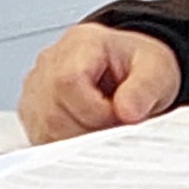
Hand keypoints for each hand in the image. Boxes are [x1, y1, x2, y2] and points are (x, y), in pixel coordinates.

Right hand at [17, 24, 181, 144]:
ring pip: (45, 132)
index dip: (95, 110)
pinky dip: (67, 145)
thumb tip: (127, 111)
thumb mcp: (156, 69)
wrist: (128, 68)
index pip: (68, 81)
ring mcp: (36, 88)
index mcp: (81, 43)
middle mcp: (51, 62)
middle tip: (116, 124)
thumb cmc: (137, 65)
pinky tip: (87, 132)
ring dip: (78, 141)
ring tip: (104, 126)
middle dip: (89, 131)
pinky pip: (41, 140)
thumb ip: (144, 88)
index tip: (119, 115)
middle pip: (54, 113)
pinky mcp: (32, 113)